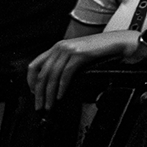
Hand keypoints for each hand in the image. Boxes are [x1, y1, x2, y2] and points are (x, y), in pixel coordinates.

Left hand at [26, 29, 140, 111]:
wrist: (116, 41)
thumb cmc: (98, 50)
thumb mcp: (75, 55)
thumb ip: (63, 63)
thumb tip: (52, 82)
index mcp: (56, 47)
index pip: (34, 65)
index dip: (30, 82)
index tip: (33, 94)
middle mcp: (60, 47)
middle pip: (41, 74)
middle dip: (39, 93)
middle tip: (39, 105)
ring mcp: (69, 50)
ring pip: (52, 76)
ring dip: (49, 94)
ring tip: (50, 105)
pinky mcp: (79, 54)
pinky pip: (66, 74)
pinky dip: (62, 87)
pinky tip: (61, 95)